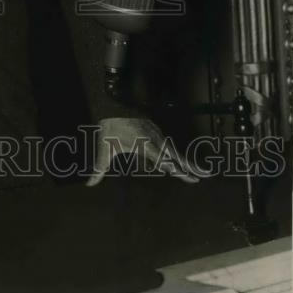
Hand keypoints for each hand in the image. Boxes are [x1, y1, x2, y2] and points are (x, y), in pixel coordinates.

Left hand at [86, 116, 200, 185]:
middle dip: (188, 166)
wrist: (110, 108)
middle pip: (173, 154)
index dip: (174, 168)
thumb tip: (89, 184)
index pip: (161, 158)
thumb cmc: (107, 131)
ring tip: (200, 172)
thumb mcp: (103, 150)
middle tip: (203, 176)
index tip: (186, 176)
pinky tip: (184, 163)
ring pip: (173, 149)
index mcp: (141, 144)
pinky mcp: (155, 130)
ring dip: (186, 161)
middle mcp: (152, 138)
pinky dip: (178, 154)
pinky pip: (168, 143)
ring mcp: (155, 133)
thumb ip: (99, 169)